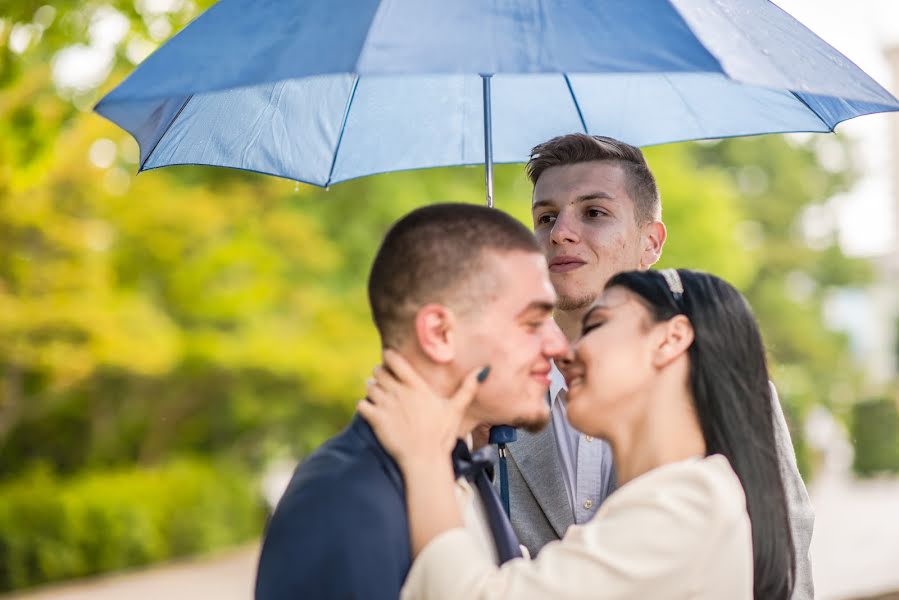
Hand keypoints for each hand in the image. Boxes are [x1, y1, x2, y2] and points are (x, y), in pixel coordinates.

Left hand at [357, 349, 483, 470]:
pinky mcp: (376, 420)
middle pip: (378, 372)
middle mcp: (399, 392)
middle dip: (379, 374)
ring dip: (371, 389)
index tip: (390, 361)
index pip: (395, 361)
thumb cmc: (442, 435)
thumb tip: (484, 369)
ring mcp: (386, 406)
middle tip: (384, 381)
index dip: (389, 358)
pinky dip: (364, 406)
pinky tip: (371, 411)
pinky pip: (361, 405)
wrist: (425, 459)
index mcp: (416, 386)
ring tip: (377, 395)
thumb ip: (468, 387)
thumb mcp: (456, 409)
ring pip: (368, 387)